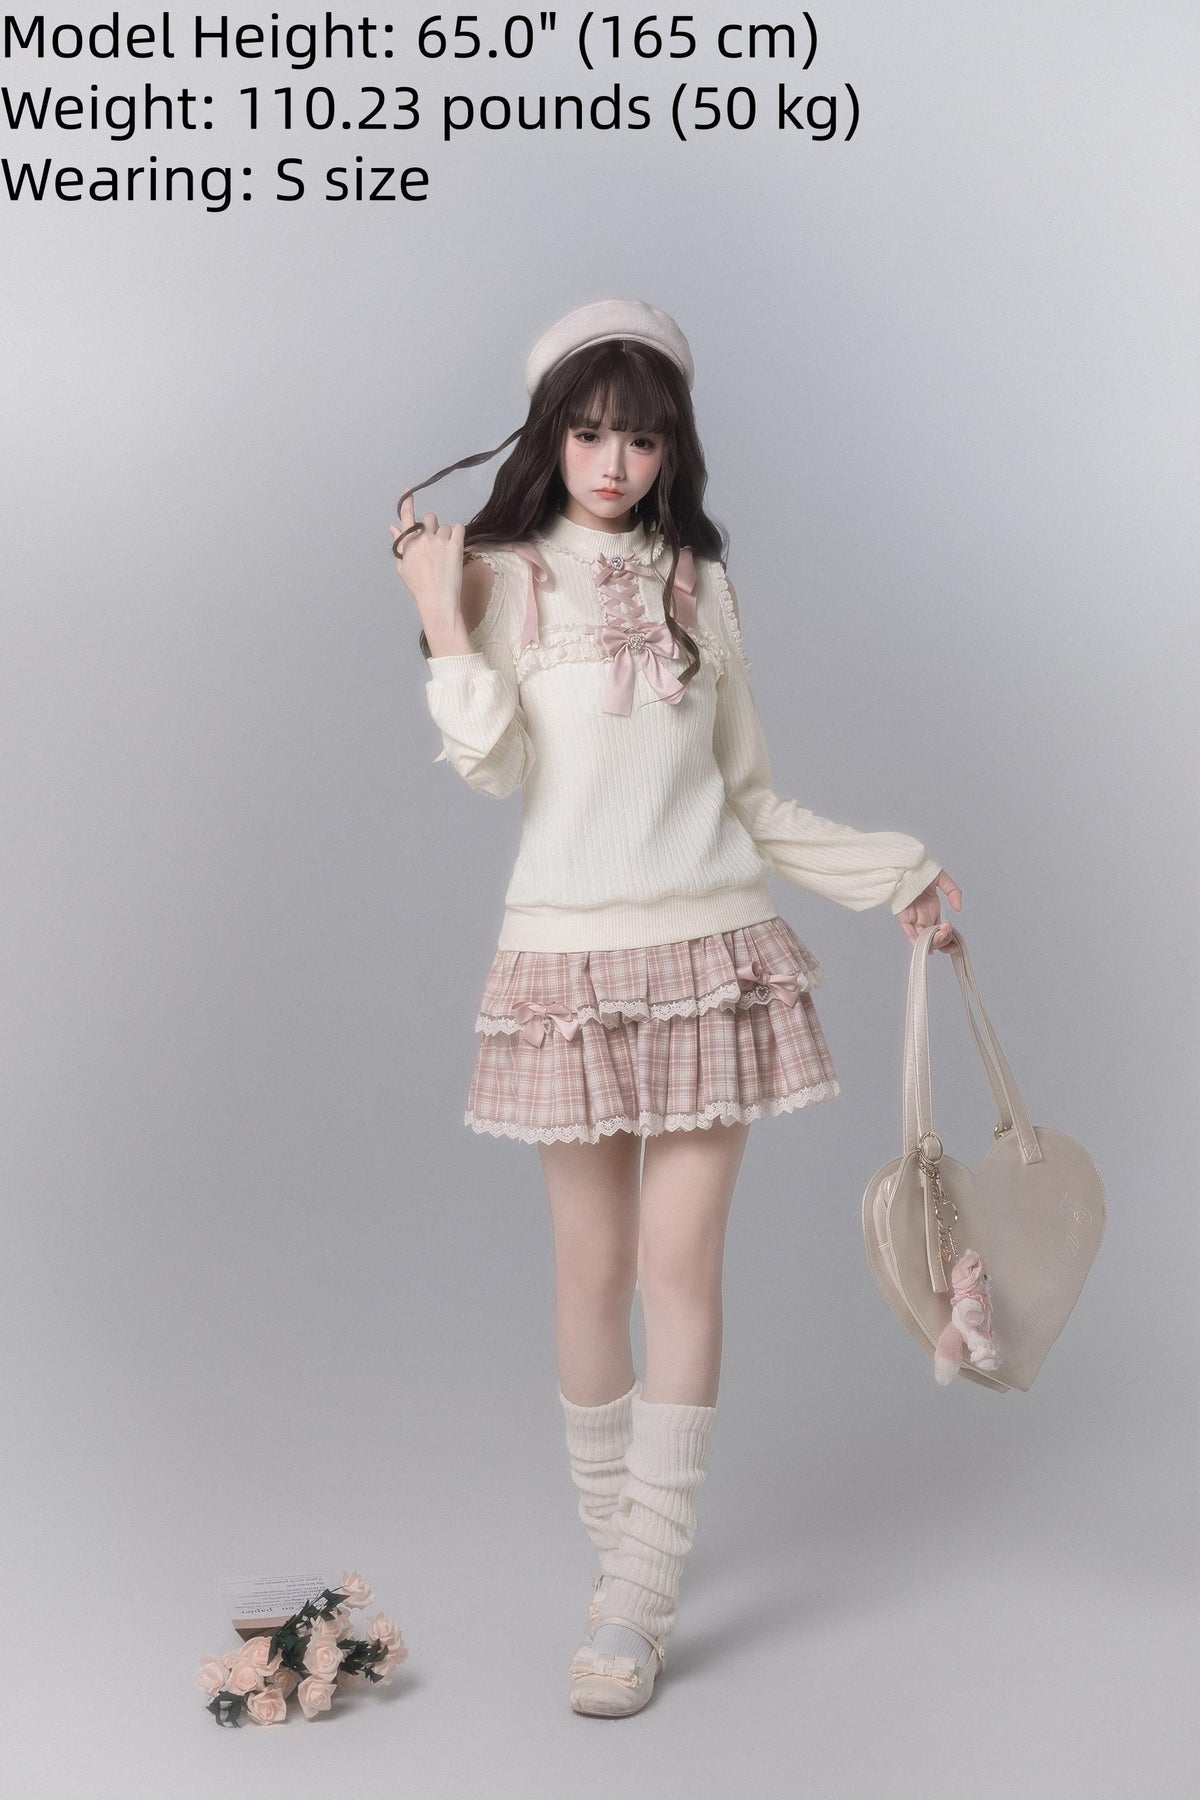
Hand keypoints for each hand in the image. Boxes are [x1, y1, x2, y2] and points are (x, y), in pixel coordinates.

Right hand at [389, 489, 465, 635]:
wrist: (437, 600)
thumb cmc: (418, 586)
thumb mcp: (403, 566)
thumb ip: (399, 544)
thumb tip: (392, 527)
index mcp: (409, 543)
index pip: (407, 517)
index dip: (408, 502)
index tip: (408, 490)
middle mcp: (423, 538)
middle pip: (430, 518)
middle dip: (433, 526)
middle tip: (436, 542)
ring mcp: (440, 540)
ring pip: (445, 526)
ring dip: (446, 535)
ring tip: (446, 553)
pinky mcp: (456, 546)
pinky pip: (460, 528)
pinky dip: (459, 534)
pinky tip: (456, 546)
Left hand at [896, 869, 961, 950]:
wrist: (903, 865)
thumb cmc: (919, 870)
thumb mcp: (941, 879)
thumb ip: (953, 892)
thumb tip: (958, 908)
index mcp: (932, 909)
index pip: (942, 930)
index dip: (949, 938)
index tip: (955, 939)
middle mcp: (923, 917)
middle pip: (934, 938)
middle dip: (943, 941)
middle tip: (947, 931)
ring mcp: (913, 918)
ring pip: (923, 939)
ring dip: (933, 942)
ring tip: (940, 934)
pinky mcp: (903, 917)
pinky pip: (909, 933)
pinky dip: (917, 942)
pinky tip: (926, 944)